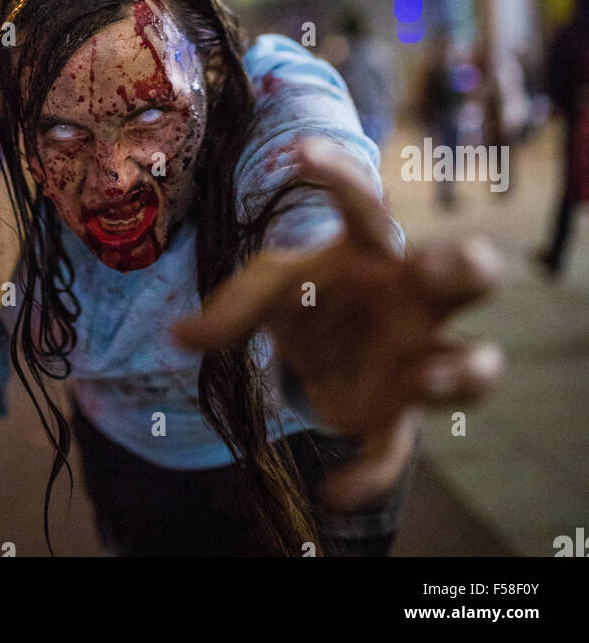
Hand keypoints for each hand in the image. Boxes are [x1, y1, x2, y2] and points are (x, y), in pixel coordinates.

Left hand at [172, 136, 502, 509]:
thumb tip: (178, 336)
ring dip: (458, 372)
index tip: (299, 150)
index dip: (338, 176)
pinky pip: (397, 447)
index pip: (365, 206)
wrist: (323, 353)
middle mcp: (410, 299)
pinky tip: (334, 492)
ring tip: (427, 378)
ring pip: (464, 363)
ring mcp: (414, 356)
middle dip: (463, 268)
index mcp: (370, 251)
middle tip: (440, 266)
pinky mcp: (397, 414)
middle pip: (460, 275)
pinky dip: (368, 473)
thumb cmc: (307, 298)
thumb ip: (229, 311)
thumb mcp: (266, 291)